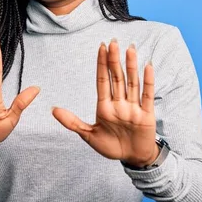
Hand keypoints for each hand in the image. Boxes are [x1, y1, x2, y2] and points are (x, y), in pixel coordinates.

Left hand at [51, 39, 158, 166]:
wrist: (132, 159)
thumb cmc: (111, 147)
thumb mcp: (89, 135)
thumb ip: (72, 122)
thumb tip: (53, 110)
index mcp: (105, 106)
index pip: (102, 80)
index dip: (101, 64)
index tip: (101, 47)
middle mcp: (119, 103)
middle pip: (116, 77)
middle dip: (114, 60)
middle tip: (113, 42)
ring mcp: (133, 107)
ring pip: (132, 82)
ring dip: (131, 66)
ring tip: (130, 49)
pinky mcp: (146, 115)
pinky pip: (147, 95)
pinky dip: (148, 81)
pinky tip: (147, 66)